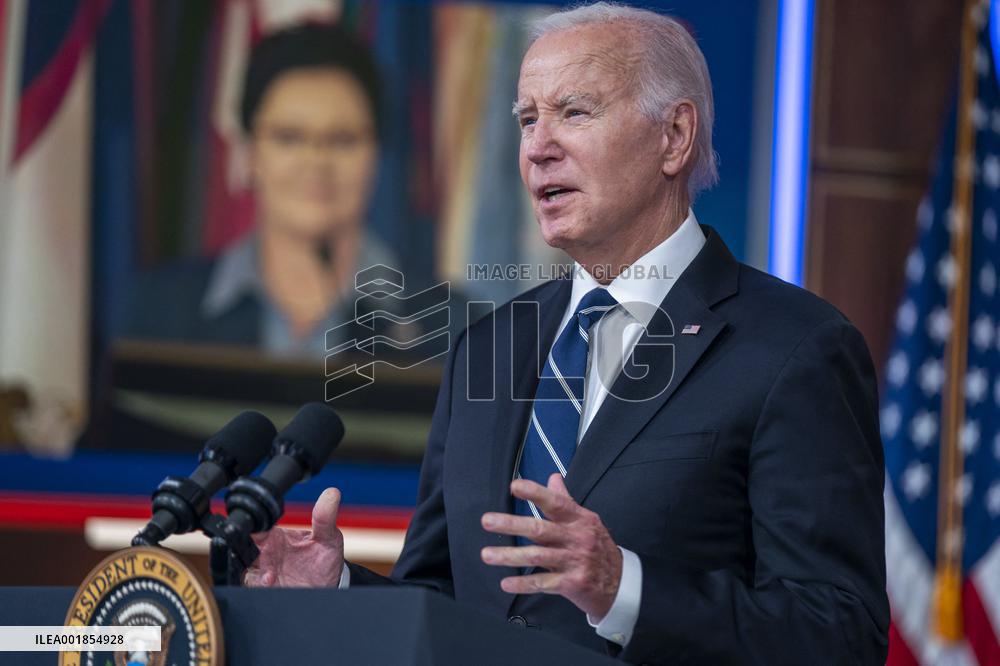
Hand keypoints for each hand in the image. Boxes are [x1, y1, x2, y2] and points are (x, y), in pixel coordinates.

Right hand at [243, 487, 344, 586]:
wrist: (329, 586)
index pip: (258, 527)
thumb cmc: (325, 558)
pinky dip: (258, 586)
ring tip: (269, 578)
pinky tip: (269, 585)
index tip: (260, 533)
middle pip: (246, 548)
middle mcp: (267, 553)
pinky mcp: (265, 588)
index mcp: (276, 536)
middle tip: (262, 556)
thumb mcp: (328, 537)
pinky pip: (253, 586)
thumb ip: (325, 517)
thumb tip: (332, 493)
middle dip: (248, 552)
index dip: (254, 527)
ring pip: (247, 569)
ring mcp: (264, 571)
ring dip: (255, 574)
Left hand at [480, 473, 622, 619]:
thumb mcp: (587, 521)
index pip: (556, 502)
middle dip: (511, 524)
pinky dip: (523, 584)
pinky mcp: (572, 584)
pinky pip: (543, 583)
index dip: (535, 493)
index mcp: (579, 519)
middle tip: (487, 521)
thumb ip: (566, 500)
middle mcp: (576, 538)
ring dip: (510, 556)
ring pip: (537, 556)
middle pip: (540, 529)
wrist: (620, 582)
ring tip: (487, 554)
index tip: (514, 487)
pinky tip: (506, 583)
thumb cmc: (598, 547)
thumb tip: (553, 477)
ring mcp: (574, 561)